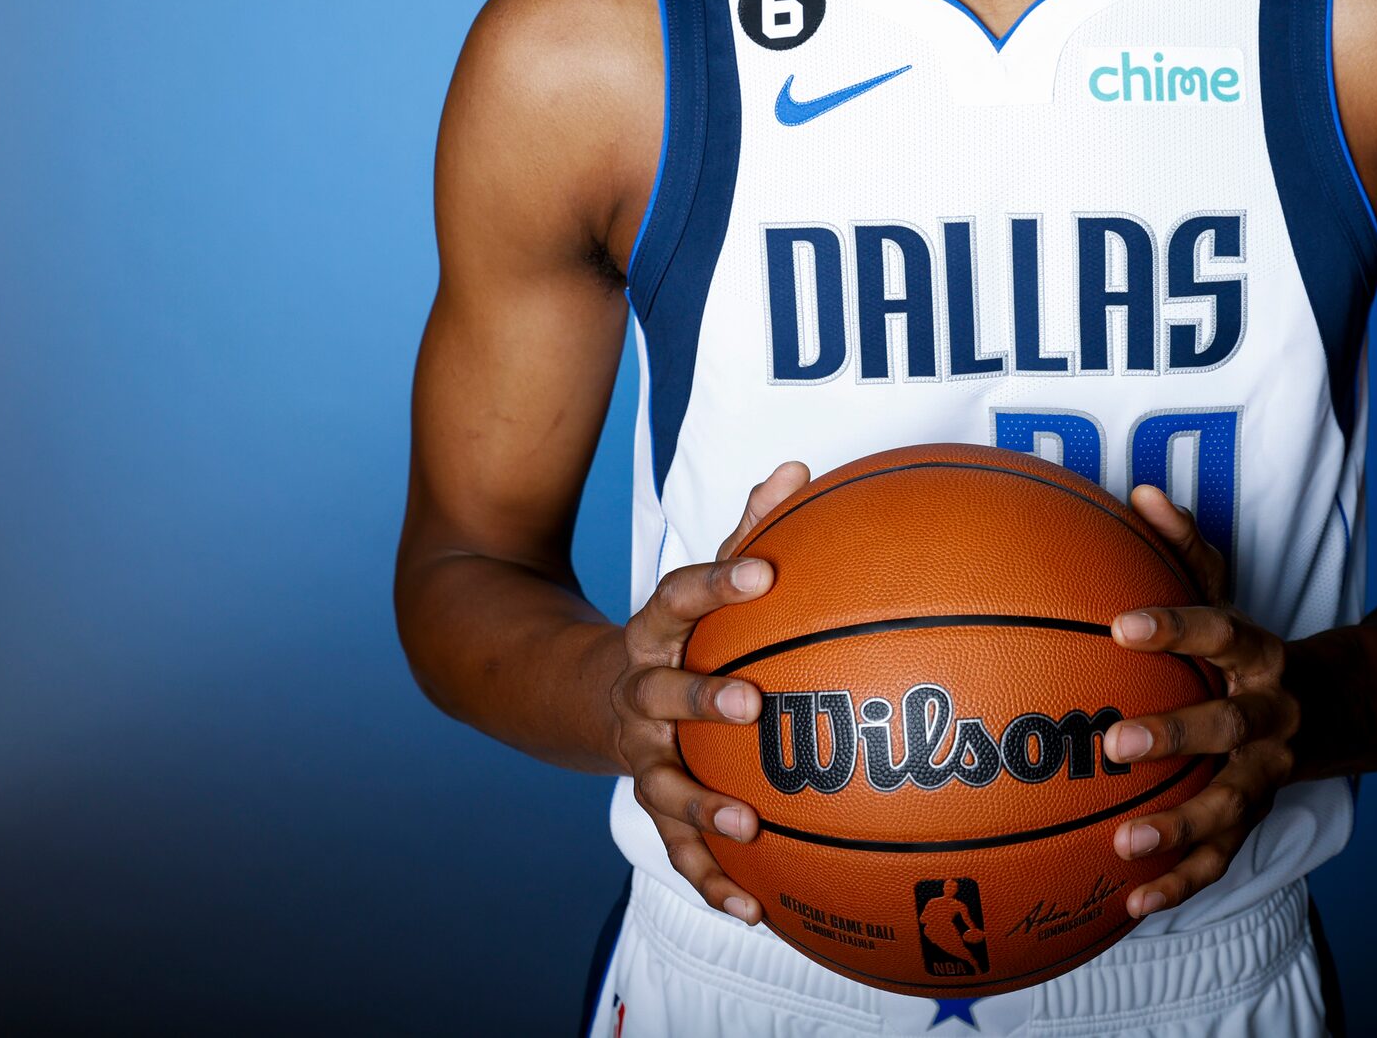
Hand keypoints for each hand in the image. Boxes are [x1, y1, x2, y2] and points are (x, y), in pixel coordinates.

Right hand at [607, 460, 809, 923]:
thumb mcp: (699, 580)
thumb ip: (748, 528)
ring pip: (663, 782)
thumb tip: (799, 469)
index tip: (765, 572)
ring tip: (748, 826)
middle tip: (752, 702)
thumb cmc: (673, 631)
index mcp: (655, 630)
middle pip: (663, 693)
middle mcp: (640, 691)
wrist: (577, 694)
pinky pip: (677, 848)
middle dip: (703, 698)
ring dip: (702, 805)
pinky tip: (754, 908)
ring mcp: (640, 752)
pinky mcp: (651, 801)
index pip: (680, 594)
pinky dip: (711, 879)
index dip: (720, 582)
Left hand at [1105, 486, 1299, 916]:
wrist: (1347, 709)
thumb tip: (1137, 494)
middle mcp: (1271, 716)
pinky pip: (1222, 856)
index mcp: (1261, 654)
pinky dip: (1181, 882)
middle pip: (1228, 727)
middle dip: (1175, 737)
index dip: (1176, 628)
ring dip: (1180, 829)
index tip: (1122, 625)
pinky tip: (1132, 902)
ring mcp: (1267, 772)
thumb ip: (1184, 545)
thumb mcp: (1228, 590)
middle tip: (1114, 744)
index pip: (1221, 630)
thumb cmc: (1255, 646)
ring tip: (1124, 844)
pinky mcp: (1256, 814)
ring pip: (1230, 805)